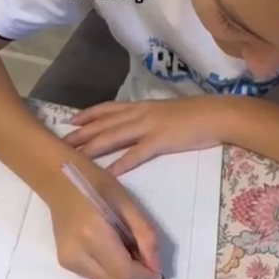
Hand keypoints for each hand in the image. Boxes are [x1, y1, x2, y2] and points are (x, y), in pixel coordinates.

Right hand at [47, 155, 161, 278]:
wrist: (58, 181)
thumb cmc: (96, 184)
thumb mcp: (127, 203)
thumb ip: (145, 235)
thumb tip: (156, 267)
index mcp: (93, 235)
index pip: (125, 273)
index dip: (146, 277)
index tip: (160, 272)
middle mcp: (77, 255)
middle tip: (148, 261)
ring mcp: (69, 262)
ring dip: (126, 277)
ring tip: (130, 251)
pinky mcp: (66, 264)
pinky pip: (98, 278)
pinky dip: (113, 272)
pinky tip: (115, 250)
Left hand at [65, 97, 228, 175]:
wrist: (217, 114)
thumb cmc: (196, 114)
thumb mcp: (168, 111)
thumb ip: (151, 117)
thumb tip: (139, 126)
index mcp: (143, 106)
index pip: (109, 109)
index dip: (89, 115)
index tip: (70, 120)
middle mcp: (141, 114)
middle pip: (104, 124)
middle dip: (81, 134)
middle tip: (60, 143)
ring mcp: (149, 127)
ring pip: (114, 136)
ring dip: (92, 147)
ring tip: (75, 157)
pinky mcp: (160, 141)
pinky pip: (136, 154)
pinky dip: (121, 163)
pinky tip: (109, 172)